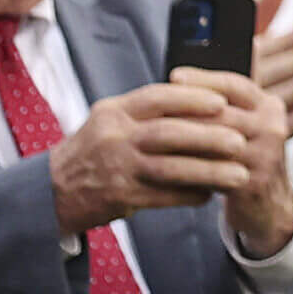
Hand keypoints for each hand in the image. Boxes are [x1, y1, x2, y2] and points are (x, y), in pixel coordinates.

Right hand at [47, 80, 249, 235]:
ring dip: (209, 172)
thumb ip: (149, 110)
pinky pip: (162, 196)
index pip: (158, 97)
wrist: (52, 191)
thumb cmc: (95, 149)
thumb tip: (207, 96)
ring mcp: (115, 168)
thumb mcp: (112, 120)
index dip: (193, 98)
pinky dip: (189, 194)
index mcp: (114, 111)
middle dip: (209, 137)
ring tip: (239, 174)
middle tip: (241, 141)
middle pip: (168, 133)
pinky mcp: (118, 196)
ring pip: (170, 168)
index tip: (224, 102)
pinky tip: (210, 194)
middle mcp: (113, 137)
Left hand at [171, 68, 292, 257]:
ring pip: (214, 141)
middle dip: (183, 110)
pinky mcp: (253, 181)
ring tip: (151, 137)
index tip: (174, 75)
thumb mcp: (246, 127)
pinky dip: (187, 168)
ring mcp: (266, 154)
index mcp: (270, 106)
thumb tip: (181, 81)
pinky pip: (213, 171)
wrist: (267, 205)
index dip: (204, 78)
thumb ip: (225, 107)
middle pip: (221, 111)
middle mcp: (272, 125)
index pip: (235, 84)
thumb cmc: (245, 159)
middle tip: (152, 110)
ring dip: (181, 140)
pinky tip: (164, 166)